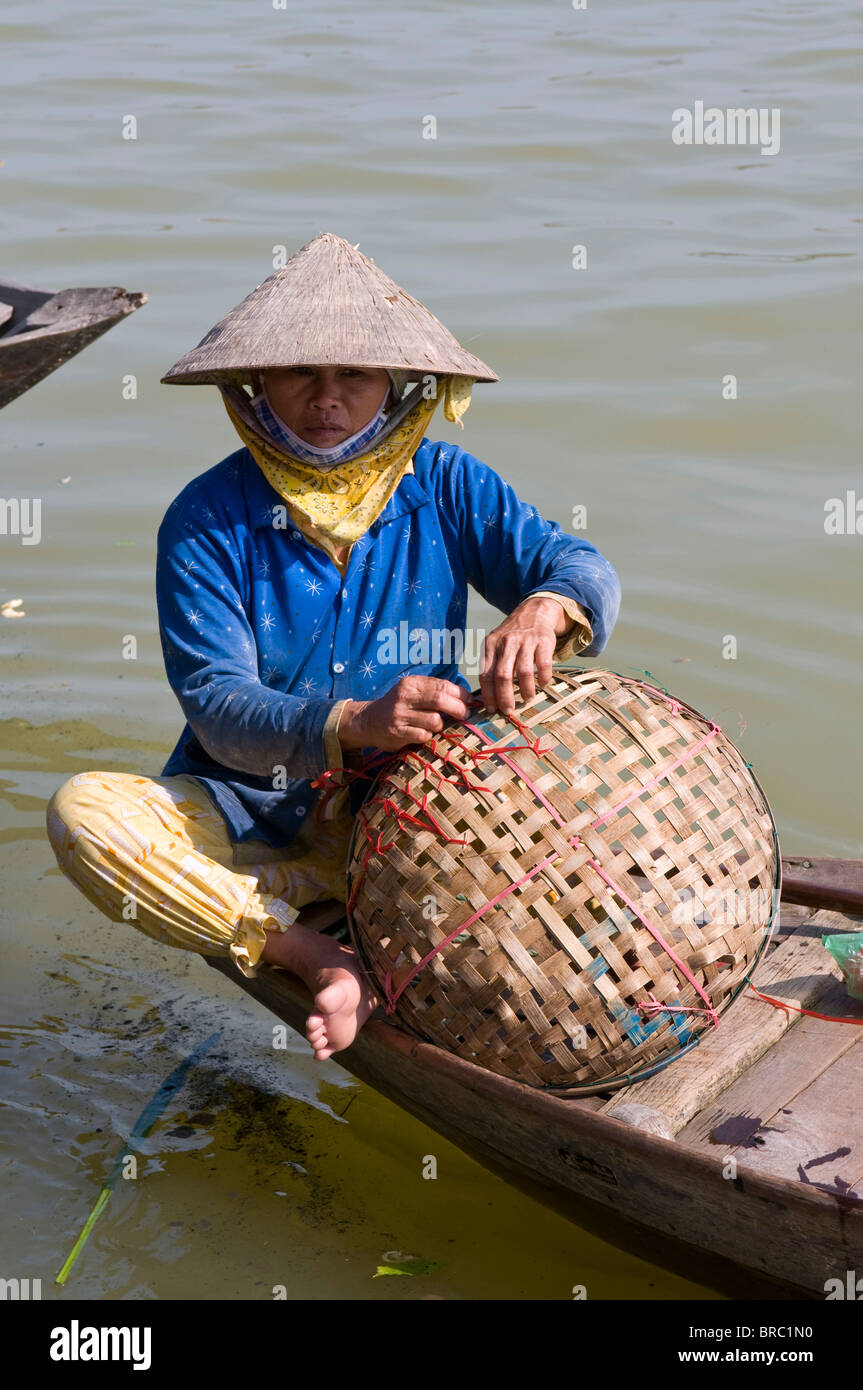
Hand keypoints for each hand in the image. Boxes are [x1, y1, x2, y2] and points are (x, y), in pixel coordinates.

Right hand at [338, 675, 474, 751]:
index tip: (471, 701)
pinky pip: (424, 735)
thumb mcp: (412, 692)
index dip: (461, 694)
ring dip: (441, 725)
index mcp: (411, 684)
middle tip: (465, 715)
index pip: (442, 685)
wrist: (368, 721)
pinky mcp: (397, 732)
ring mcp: (400, 715)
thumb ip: (434, 692)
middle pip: (440, 700)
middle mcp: (404, 697)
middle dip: (458, 708)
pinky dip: (428, 736)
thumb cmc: (398, 706)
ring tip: (435, 725)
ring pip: (435, 720)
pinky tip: (422, 734)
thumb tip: (467, 698)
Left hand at [479, 595, 567, 716]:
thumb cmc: (512, 636)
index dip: (488, 695)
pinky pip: (544, 665)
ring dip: (526, 690)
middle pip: (503, 675)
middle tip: (509, 710)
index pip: (486, 674)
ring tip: (527, 698)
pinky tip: (543, 683)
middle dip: (505, 697)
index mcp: (490, 645)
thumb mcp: (495, 645)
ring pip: (523, 672)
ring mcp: (525, 641)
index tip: (492, 709)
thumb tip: (488, 698)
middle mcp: (506, 642)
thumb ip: (491, 666)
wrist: (534, 612)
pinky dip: (544, 678)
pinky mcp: (543, 641)